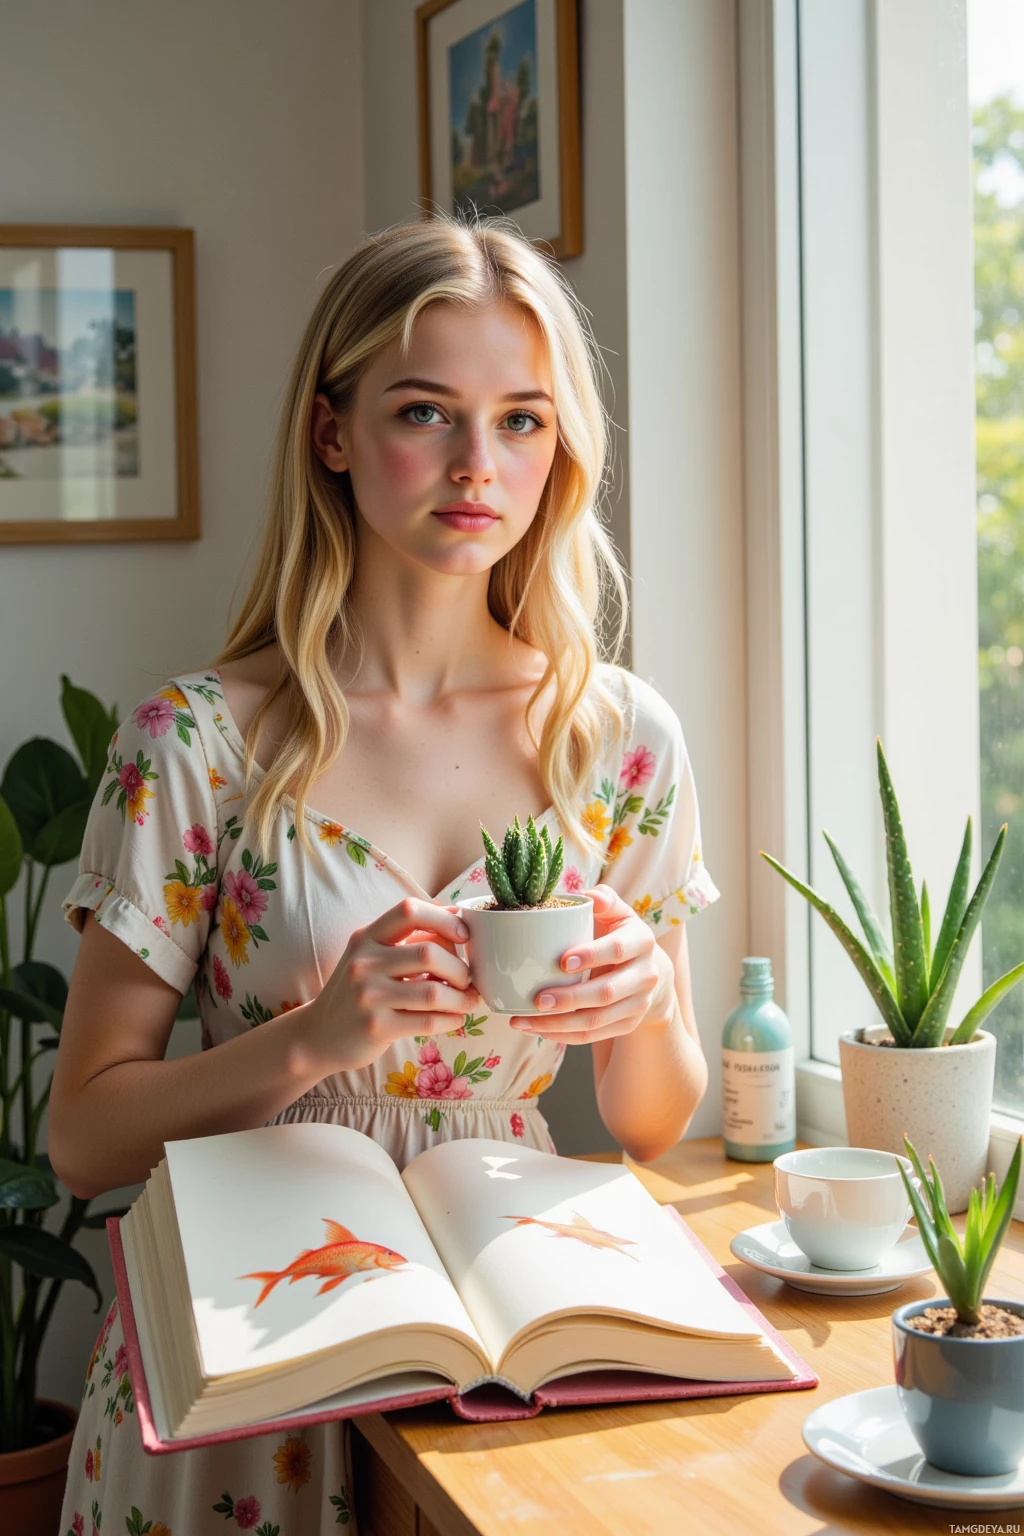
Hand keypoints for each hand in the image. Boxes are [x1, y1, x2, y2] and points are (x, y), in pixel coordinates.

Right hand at [294, 897, 483, 1074]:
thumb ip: (409, 937)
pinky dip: (452, 1020)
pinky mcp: (376, 1027)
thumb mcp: (373, 956)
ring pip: (434, 992)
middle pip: (430, 953)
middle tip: (468, 980)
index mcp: (367, 937)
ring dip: (462, 998)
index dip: (444, 918)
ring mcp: (368, 996)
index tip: (465, 935)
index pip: (409, 910)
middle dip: (461, 969)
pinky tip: (456, 1019)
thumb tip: (455, 915)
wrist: (319, 1035)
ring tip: (469, 1001)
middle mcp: (364, 962)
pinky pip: (428, 1022)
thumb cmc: (359, 991)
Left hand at [510, 884, 668, 1043]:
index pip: (617, 950)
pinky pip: (594, 1036)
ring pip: (597, 1020)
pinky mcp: (628, 1024)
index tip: (561, 961)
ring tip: (524, 1021)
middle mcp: (646, 975)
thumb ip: (604, 900)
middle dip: (569, 999)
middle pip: (606, 993)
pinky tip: (539, 1030)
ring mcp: (639, 1003)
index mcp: (642, 941)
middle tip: (536, 1000)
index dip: (591, 956)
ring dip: (559, 1024)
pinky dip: (564, 1036)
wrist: (650, 969)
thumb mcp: (618, 914)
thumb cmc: (620, 935)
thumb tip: (589, 897)